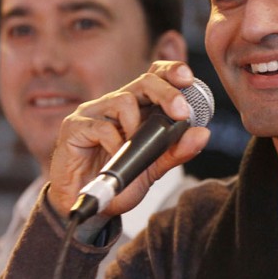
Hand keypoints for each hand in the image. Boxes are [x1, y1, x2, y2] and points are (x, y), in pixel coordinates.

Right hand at [46, 61, 210, 218]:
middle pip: (144, 82)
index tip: (189, 79)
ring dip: (137, 125)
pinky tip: (116, 157)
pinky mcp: (74, 126)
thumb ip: (177, 151)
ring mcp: (94, 112)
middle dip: (167, 94)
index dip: (172, 71)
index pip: (156, 77)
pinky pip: (101, 126)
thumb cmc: (121, 180)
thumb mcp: (155, 168)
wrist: (89, 207)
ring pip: (123, 100)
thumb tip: (203, 133)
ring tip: (134, 148)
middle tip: (181, 112)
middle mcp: (116, 103)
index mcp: (138, 107)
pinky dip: (115, 143)